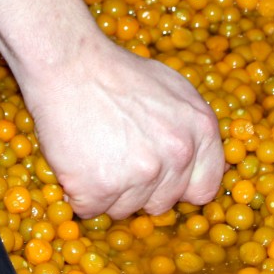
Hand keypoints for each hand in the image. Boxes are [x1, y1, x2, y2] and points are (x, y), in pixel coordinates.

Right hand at [20, 36, 225, 219]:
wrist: (69, 62)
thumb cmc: (116, 72)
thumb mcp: (174, 89)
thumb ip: (192, 128)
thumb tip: (205, 164)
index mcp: (201, 130)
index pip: (204, 189)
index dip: (178, 188)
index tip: (158, 181)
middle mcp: (178, 154)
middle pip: (161, 204)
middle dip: (139, 190)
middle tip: (115, 156)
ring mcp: (141, 173)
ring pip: (124, 210)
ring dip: (106, 192)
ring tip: (93, 152)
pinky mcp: (101, 186)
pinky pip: (90, 210)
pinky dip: (78, 193)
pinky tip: (76, 163)